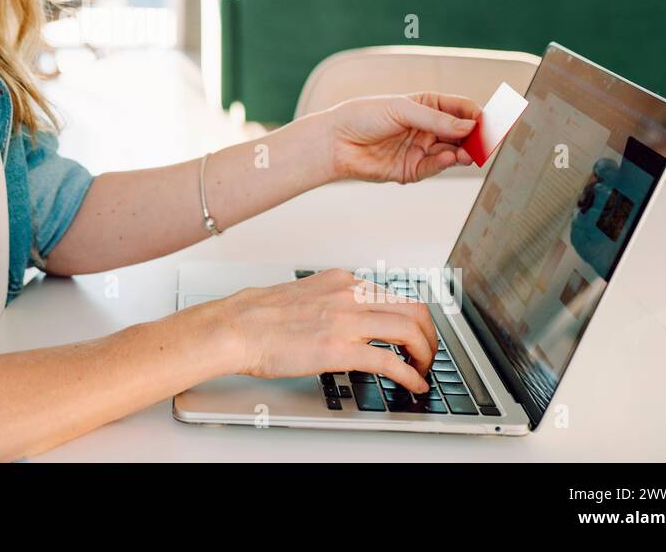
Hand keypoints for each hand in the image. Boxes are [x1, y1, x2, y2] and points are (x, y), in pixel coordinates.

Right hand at [215, 268, 437, 392]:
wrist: (237, 327)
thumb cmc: (260, 316)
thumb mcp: (305, 294)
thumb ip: (331, 302)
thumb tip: (348, 320)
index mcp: (342, 281)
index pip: (395, 295)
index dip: (414, 319)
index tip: (416, 334)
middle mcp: (349, 294)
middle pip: (413, 309)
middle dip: (429, 335)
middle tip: (426, 353)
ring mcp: (346, 320)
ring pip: (409, 331)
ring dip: (424, 354)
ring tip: (422, 370)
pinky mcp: (340, 348)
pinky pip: (389, 362)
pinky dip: (409, 375)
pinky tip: (413, 384)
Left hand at [321, 92, 481, 183]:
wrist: (335, 141)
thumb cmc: (362, 116)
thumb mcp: (400, 109)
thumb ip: (434, 119)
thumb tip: (468, 127)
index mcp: (427, 105)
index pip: (461, 109)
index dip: (477, 116)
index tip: (489, 122)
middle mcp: (427, 128)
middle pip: (462, 134)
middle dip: (476, 138)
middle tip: (487, 142)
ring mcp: (420, 150)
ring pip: (452, 152)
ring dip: (463, 153)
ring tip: (469, 153)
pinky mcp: (411, 170)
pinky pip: (434, 168)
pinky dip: (443, 164)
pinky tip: (448, 157)